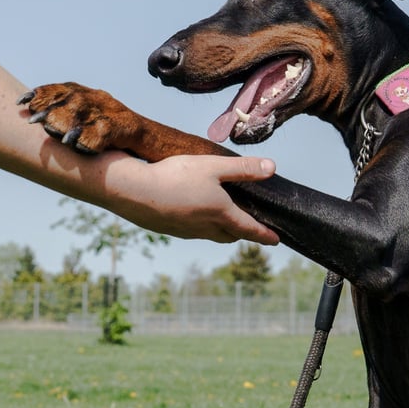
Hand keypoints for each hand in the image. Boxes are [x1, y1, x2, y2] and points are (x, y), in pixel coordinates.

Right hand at [103, 153, 278, 244]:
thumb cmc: (175, 176)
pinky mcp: (169, 229)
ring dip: (222, 229)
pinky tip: (194, 212)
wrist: (131, 191)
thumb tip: (272, 168)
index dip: (265, 235)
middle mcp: (205, 227)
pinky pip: (193, 231)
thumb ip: (243, 168)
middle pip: (231, 234)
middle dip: (243, 232)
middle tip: (251, 226)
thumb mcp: (213, 166)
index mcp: (221, 213)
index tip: (276, 241)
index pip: (249, 228)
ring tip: (225, 219)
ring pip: (211, 234)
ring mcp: (186, 231)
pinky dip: (202, 225)